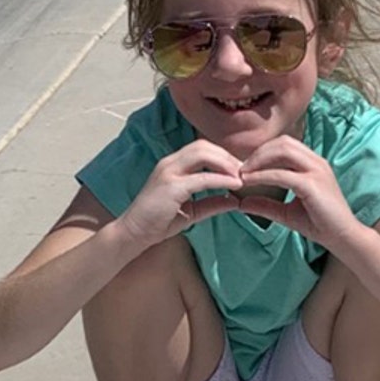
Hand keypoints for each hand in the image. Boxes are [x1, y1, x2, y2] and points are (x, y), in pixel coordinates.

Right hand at [116, 141, 244, 248]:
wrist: (134, 234)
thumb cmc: (158, 222)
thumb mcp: (191, 211)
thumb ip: (211, 204)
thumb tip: (234, 201)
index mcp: (173, 165)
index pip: (202, 148)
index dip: (223, 156)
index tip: (240, 170)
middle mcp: (170, 163)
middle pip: (204, 146)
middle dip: (227, 156)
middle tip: (245, 172)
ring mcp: (168, 171)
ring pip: (203, 154)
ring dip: (226, 164)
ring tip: (241, 177)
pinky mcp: (171, 186)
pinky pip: (202, 178)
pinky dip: (221, 180)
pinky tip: (235, 186)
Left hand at [233, 136, 358, 245]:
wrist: (343, 238)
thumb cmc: (320, 224)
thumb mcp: (287, 213)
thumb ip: (266, 206)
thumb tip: (240, 204)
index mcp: (313, 164)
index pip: (285, 145)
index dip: (263, 152)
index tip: (245, 167)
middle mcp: (316, 162)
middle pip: (282, 143)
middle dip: (258, 152)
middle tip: (240, 168)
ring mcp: (316, 171)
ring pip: (282, 151)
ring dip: (258, 160)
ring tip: (243, 173)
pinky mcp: (312, 184)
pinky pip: (282, 174)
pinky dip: (262, 176)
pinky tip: (249, 182)